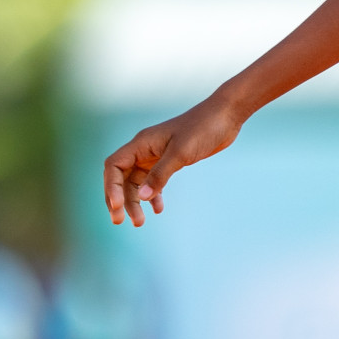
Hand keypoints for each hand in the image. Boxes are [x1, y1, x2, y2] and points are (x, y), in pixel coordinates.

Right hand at [103, 96, 245, 225]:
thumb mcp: (181, 152)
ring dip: (136, 202)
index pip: (114, 166)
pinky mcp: (170, 160)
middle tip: (121, 221)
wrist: (226, 116)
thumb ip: (160, 174)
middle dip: (120, 200)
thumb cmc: (203, 128)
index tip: (117, 206)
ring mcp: (157, 155)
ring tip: (140, 222)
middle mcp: (145, 149)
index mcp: (141, 143)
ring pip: (137, 182)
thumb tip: (141, 197)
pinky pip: (154, 181)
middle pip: (122, 178)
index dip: (111, 187)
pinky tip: (159, 209)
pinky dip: (154, 195)